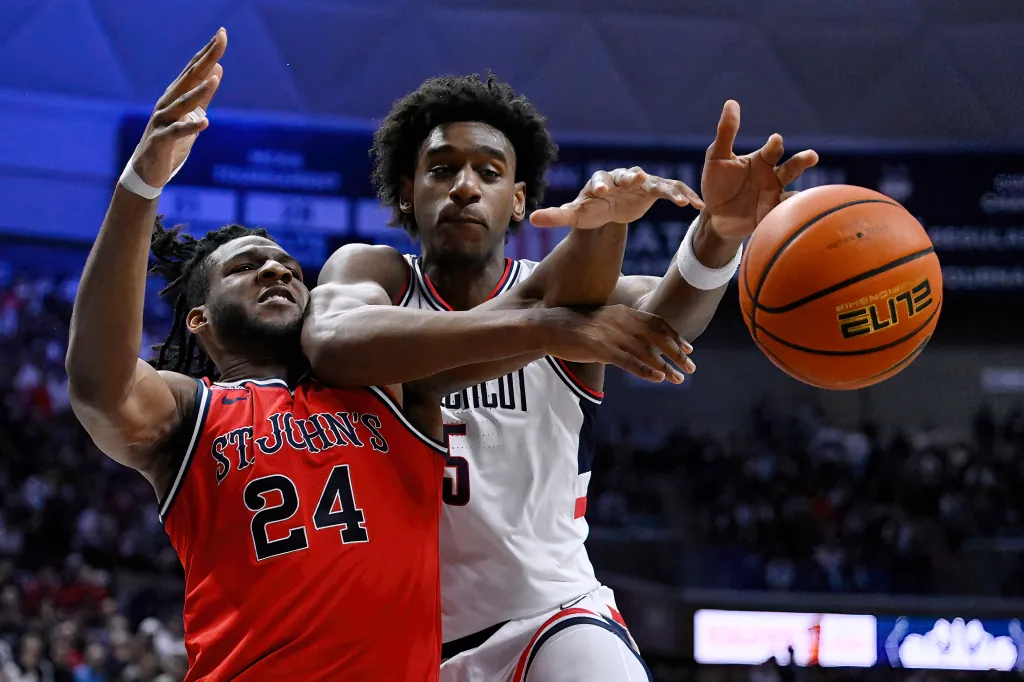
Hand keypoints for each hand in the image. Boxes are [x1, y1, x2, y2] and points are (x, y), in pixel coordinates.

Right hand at [131, 29, 227, 187]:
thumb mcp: (192, 115)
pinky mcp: (162, 140)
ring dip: (199, 91)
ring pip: (183, 103)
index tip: (223, 33)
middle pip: (190, 78)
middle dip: (206, 58)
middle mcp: (168, 103)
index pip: (195, 69)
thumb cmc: (171, 142)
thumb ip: (204, 94)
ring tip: (215, 80)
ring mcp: (163, 121)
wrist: (148, 170)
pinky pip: (178, 132)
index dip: (209, 51)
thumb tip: (217, 69)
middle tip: (221, 40)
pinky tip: (206, 122)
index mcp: (176, 96)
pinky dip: (191, 127)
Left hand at [530, 167, 703, 229]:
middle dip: (631, 177)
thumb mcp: (574, 215)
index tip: (600, 190)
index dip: (599, 184)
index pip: (599, 179)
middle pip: (627, 175)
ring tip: (677, 199)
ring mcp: (641, 183)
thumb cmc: (589, 210)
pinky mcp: (655, 190)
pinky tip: (698, 207)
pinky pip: (671, 191)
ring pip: (654, 182)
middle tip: (636, 178)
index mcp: (600, 182)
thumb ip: (555, 216)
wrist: (608, 209)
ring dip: (665, 188)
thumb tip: (531, 218)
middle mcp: (622, 178)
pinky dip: (684, 196)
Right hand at [540, 305, 695, 383]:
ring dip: (665, 365)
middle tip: (691, 366)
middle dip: (677, 352)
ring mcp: (611, 335)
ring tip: (679, 378)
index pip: (656, 323)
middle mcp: (621, 321)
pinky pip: (628, 361)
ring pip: (646, 351)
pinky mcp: (600, 348)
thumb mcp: (603, 321)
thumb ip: (620, 327)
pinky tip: (658, 378)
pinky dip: (645, 370)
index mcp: (623, 313)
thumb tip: (636, 339)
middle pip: (657, 337)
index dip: (674, 336)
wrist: (549, 327)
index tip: (688, 348)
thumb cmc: (575, 326)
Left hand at [700, 100, 818, 240]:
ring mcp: (775, 196)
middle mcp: (773, 176)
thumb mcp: (716, 158)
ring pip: (794, 191)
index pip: (773, 149)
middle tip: (812, 156)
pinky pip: (784, 214)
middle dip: (802, 161)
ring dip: (803, 192)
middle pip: (792, 167)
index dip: (774, 144)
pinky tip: (794, 215)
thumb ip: (726, 133)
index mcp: (761, 160)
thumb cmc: (717, 184)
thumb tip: (731, 103)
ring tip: (807, 195)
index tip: (775, 140)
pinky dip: (790, 214)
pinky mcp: (771, 216)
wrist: (714, 216)